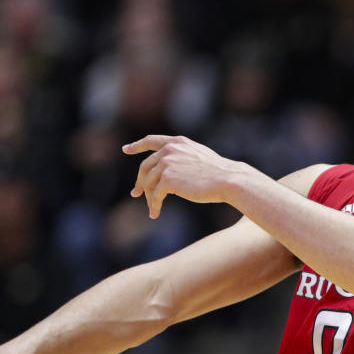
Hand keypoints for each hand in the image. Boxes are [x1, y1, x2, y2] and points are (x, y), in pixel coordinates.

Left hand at [122, 135, 247, 217]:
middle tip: (135, 194)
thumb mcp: (199, 157)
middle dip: (139, 182)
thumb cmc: (219, 173)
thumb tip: (168, 172)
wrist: (228, 180)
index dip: (137, 146)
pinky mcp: (167, 180)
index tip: (126, 150)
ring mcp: (167, 164)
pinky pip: (154, 195)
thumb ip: (182, 158)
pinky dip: (153, 205)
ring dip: (148, 198)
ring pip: (148, 183)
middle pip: (145, 167)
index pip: (151, 141)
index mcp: (177, 142)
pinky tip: (155, 213)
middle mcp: (169, 150)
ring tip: (152, 209)